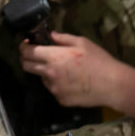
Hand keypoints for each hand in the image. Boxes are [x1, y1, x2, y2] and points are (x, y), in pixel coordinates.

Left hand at [19, 32, 134, 125]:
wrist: (111, 84)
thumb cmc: (99, 60)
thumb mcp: (82, 42)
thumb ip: (63, 38)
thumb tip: (52, 36)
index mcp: (54, 57)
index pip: (28, 52)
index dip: (23, 47)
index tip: (25, 44)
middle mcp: (50, 74)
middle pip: (27, 66)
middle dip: (26, 59)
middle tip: (35, 54)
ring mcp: (54, 88)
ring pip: (42, 78)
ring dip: (46, 72)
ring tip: (65, 68)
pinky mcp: (60, 99)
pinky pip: (54, 88)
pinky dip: (58, 83)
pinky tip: (72, 80)